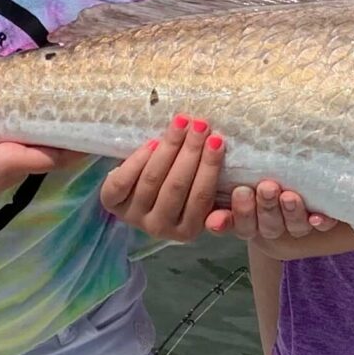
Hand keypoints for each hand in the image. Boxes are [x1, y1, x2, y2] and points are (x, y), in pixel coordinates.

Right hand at [0, 68, 63, 232]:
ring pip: (31, 151)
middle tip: (78, 103)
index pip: (54, 155)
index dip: (77, 143)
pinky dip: (22, 136)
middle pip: (48, 151)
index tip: (94, 124)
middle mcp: (11, 170)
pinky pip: (14, 152)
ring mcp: (0, 174)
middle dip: (64, 131)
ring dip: (43, 133)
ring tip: (54, 103)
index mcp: (9, 163)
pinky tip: (18, 118)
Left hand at [98, 116, 226, 240]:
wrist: (141, 200)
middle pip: (176, 186)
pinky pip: (122, 183)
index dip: (209, 167)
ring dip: (169, 147)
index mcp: (187, 231)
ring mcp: (134, 217)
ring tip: (181, 123)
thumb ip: (221, 203)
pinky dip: (137, 160)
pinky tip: (153, 142)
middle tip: (201, 124)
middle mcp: (159, 228)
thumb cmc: (184, 193)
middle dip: (190, 151)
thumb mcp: (206, 204)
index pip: (200, 197)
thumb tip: (241, 194)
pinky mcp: (112, 204)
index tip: (218, 139)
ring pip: (152, 180)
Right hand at [207, 179, 337, 246]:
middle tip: (266, 187)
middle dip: (265, 207)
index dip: (238, 213)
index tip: (240, 192)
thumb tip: (209, 163)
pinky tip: (318, 217)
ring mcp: (295, 225)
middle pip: (267, 225)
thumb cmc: (259, 173)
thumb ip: (222, 178)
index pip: (239, 223)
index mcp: (247, 219)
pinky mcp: (319, 220)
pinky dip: (320, 222)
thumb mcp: (239, 175)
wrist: (296, 180)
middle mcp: (271, 225)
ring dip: (291, 212)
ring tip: (289, 196)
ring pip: (293, 226)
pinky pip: (322, 226)